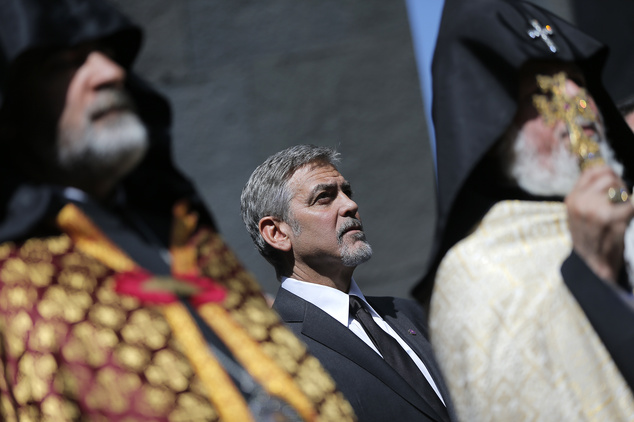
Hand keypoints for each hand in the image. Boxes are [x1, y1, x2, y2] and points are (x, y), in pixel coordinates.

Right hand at [565, 165, 633, 283]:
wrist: (592, 264)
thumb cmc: (589, 239)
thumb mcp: (578, 213)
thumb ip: (588, 195)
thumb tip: (608, 176)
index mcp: (572, 199)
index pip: (590, 172)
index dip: (606, 171)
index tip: (614, 177)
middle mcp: (581, 202)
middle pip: (608, 177)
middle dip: (619, 185)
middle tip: (621, 199)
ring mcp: (595, 209)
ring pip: (620, 188)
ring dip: (626, 198)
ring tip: (621, 211)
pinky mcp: (611, 218)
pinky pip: (631, 204)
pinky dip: (631, 210)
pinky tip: (624, 220)